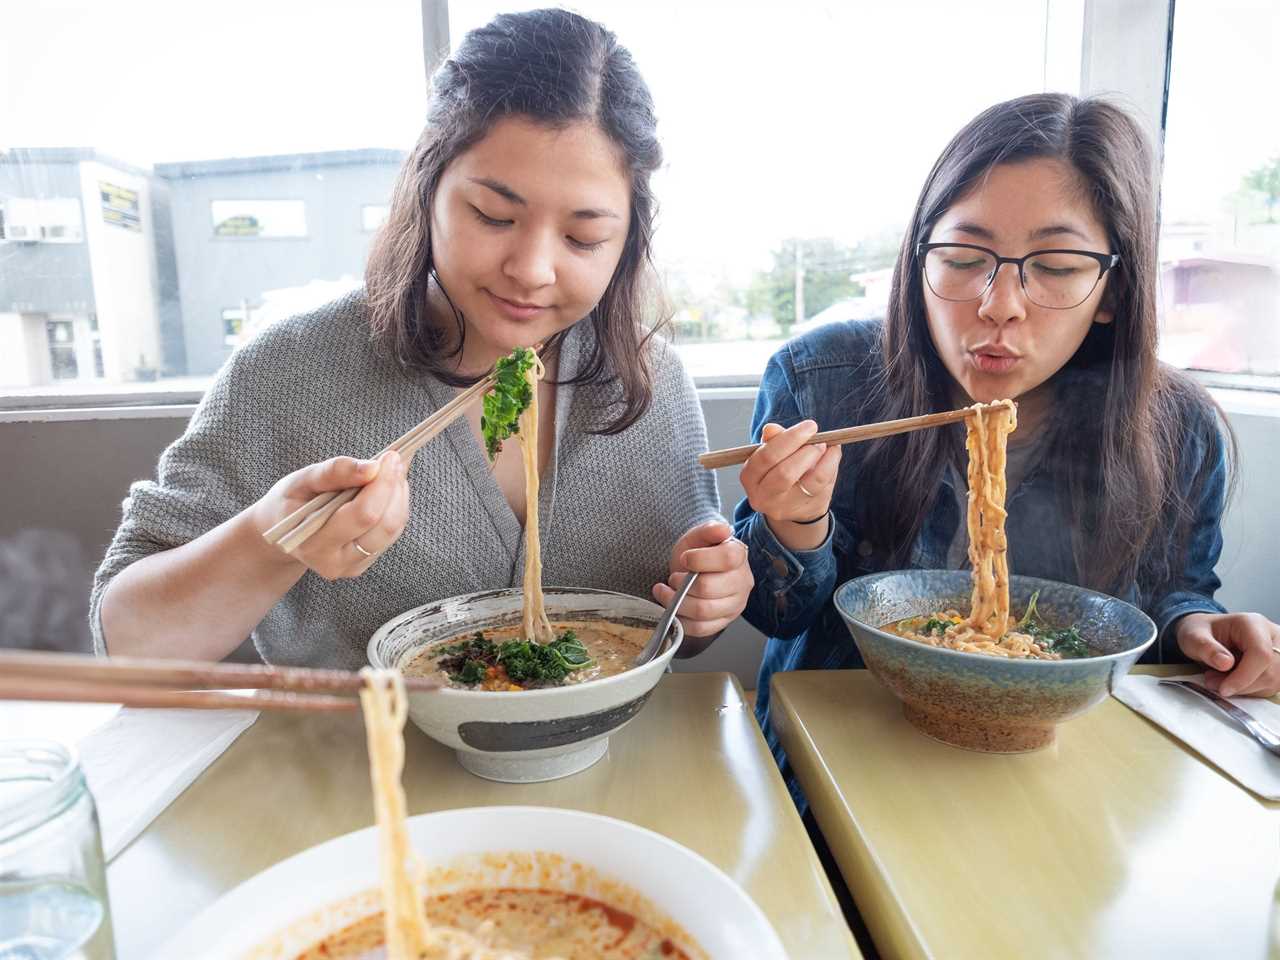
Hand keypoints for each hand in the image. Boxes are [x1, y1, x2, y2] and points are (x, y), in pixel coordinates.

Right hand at [251, 451, 409, 580]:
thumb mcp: (301, 481)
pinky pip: (391, 533)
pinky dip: (394, 506)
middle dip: (394, 488)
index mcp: (314, 544)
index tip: (390, 456)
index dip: (382, 484)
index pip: (363, 515)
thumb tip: (373, 467)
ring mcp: (353, 566)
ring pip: (393, 529)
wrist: (283, 532)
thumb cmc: (291, 502)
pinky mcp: (365, 562)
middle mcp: (335, 562)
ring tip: (390, 471)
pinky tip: (386, 489)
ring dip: (398, 496)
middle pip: (384, 525)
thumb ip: (334, 472)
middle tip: (395, 459)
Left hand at [653, 520, 752, 638]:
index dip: (700, 560)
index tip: (685, 558)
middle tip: (672, 577)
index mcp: (739, 556)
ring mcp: (734, 605)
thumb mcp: (697, 537)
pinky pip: (700, 628)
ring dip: (676, 602)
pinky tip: (672, 607)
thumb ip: (708, 531)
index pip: (727, 559)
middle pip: (709, 588)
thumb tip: (723, 529)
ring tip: (666, 591)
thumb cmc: (696, 553)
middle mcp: (742, 582)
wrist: (694, 571)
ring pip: (702, 611)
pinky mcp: (723, 622)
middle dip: (682, 583)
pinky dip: (681, 619)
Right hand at [739, 420, 840, 549]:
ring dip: (821, 458)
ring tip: (824, 445)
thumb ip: (773, 440)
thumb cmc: (781, 471)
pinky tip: (833, 453)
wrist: (793, 505)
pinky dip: (832, 464)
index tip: (809, 426)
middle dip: (806, 450)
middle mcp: (763, 496)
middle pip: (785, 472)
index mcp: (750, 477)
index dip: (789, 439)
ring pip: (809, 481)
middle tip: (818, 438)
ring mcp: (785, 507)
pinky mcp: (806, 510)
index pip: (765, 457)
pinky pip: (823, 485)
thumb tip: (771, 429)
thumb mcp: (772, 455)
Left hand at [1175, 611, 1279, 696]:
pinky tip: (1233, 679)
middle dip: (1240, 684)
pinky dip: (1249, 689)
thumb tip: (1225, 663)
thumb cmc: (1202, 632)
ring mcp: (1279, 652)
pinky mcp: (1278, 667)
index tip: (1224, 689)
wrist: (1208, 633)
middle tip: (1212, 681)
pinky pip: (1270, 687)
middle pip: (1269, 672)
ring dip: (1244, 688)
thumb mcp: (1193, 636)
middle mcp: (1272, 636)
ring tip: (1219, 678)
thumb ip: (1206, 648)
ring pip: (1272, 682)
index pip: (1261, 654)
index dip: (1244, 676)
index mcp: (1253, 624)